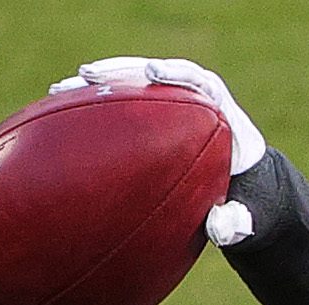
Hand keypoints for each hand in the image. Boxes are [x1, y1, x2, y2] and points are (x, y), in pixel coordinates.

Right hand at [47, 57, 266, 243]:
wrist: (245, 200)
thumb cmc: (250, 205)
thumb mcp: (250, 218)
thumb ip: (238, 222)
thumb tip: (221, 229)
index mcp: (223, 117)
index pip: (198, 81)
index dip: (174, 73)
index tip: (152, 72)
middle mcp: (195, 104)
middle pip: (155, 76)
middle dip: (122, 71)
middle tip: (89, 75)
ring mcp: (171, 111)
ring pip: (131, 87)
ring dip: (97, 86)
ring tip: (60, 88)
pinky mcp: (152, 123)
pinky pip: (122, 107)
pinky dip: (94, 107)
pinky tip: (58, 109)